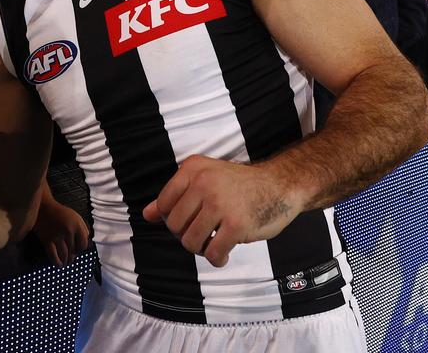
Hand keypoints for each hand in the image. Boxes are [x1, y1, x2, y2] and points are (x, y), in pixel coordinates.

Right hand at [31, 200, 89, 266]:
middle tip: (72, 258)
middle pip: (74, 250)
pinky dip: (57, 262)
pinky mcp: (47, 240)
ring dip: (67, 261)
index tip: (78, 250)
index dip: (81, 249)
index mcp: (77, 225)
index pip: (83, 244)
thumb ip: (83, 229)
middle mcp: (68, 231)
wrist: (42, 207)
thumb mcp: (75, 216)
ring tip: (67, 263)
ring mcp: (57, 236)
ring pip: (65, 255)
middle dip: (73, 256)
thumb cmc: (59, 212)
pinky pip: (53, 255)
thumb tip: (86, 243)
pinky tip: (59, 265)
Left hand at [143, 155, 299, 267]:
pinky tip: (222, 255)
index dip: (172, 220)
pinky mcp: (236, 224)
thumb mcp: (205, 179)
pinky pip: (213, 252)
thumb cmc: (240, 185)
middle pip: (175, 225)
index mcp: (193, 169)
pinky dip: (216, 259)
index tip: (188, 222)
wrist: (280, 185)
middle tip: (203, 235)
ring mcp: (220, 203)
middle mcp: (203, 183)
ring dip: (200, 249)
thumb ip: (175, 195)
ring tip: (212, 244)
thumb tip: (147, 215)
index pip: (164, 204)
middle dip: (186, 236)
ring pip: (190, 241)